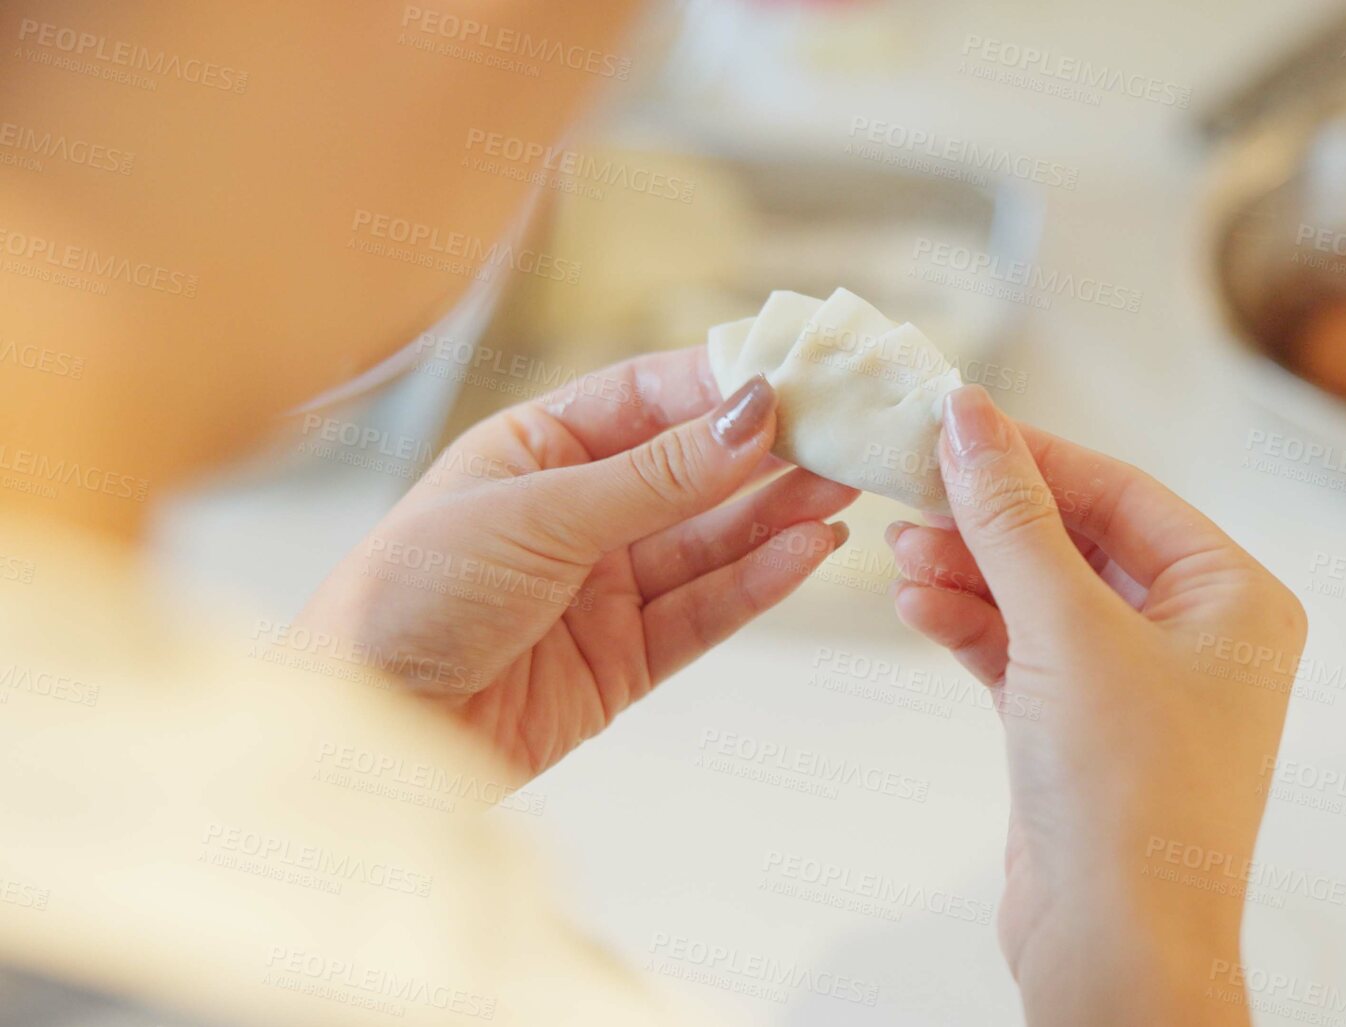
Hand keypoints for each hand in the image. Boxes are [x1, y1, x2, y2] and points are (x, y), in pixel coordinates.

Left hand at [295, 348, 856, 779]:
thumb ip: (657, 474)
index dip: (726, 386)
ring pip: (710, 541)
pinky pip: (705, 611)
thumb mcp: (538, 514)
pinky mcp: (622, 662)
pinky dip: (759, 582)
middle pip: (693, 471)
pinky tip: (810, 550)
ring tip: (847, 487)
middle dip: (770, 452)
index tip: (800, 375)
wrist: (361, 728)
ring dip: (778, 514)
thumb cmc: (409, 595)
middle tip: (849, 432)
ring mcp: (602, 588)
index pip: (650, 397)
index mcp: (536, 447)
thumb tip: (753, 414)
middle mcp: (575, 511)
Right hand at [886, 386, 1305, 1025]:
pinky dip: (972, 628)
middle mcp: (1200, 638)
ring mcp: (1140, 689)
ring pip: (1043, 598)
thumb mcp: (1066, 631)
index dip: (1035, 455)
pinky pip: (1023, 654)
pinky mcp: (1084, 735)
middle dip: (992, 520)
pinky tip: (917, 604)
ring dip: (971, 572)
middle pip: (1080, 541)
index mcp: (1237, 600)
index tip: (953, 421)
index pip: (1125, 493)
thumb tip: (970, 416)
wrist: (1115, 949)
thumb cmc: (1130, 795)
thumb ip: (1012, 519)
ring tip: (898, 550)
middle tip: (910, 486)